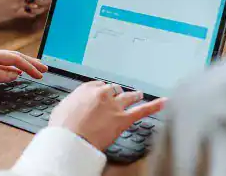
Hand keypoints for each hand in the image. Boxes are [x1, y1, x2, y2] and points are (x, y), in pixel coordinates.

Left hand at [0, 48, 47, 94]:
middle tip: (45, 70)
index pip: (14, 59)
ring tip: (35, 70)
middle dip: (31, 63)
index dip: (29, 66)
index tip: (41, 74)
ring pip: (9, 61)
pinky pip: (2, 66)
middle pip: (14, 57)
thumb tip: (14, 75)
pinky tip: (16, 74)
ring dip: (23, 66)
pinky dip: (12, 69)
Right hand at [49, 81, 165, 149]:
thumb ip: (72, 104)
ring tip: (139, 95)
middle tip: (119, 95)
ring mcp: (115, 106)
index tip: (103, 94)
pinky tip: (163, 102)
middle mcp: (102, 94)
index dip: (102, 91)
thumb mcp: (62, 110)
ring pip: (128, 97)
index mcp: (86, 90)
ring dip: (134, 95)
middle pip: (114, 89)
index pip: (98, 85)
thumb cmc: (63, 128)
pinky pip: (142, 111)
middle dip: (117, 93)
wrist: (70, 139)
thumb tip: (73, 107)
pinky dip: (154, 106)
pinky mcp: (123, 119)